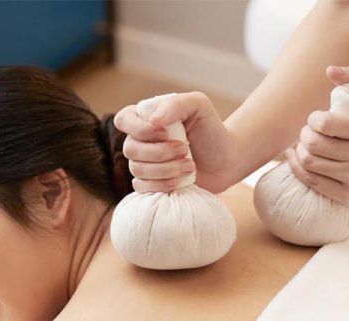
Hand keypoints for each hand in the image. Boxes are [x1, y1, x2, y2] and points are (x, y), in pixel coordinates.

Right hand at [113, 91, 241, 193]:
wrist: (225, 160)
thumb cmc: (211, 131)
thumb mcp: (199, 106)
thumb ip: (176, 104)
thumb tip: (154, 121)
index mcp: (145, 118)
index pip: (123, 120)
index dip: (139, 129)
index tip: (165, 133)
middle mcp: (140, 140)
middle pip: (130, 149)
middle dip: (160, 152)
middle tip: (185, 150)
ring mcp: (143, 163)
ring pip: (137, 170)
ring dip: (166, 169)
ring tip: (190, 166)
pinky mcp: (149, 183)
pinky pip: (142, 187)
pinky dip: (162, 185)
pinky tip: (181, 180)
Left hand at [286, 66, 348, 206]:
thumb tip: (329, 71)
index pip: (327, 124)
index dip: (313, 120)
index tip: (315, 119)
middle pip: (314, 144)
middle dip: (304, 135)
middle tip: (307, 132)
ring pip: (309, 163)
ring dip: (299, 151)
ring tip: (304, 145)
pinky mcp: (348, 196)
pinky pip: (311, 181)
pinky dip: (297, 168)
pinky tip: (296, 158)